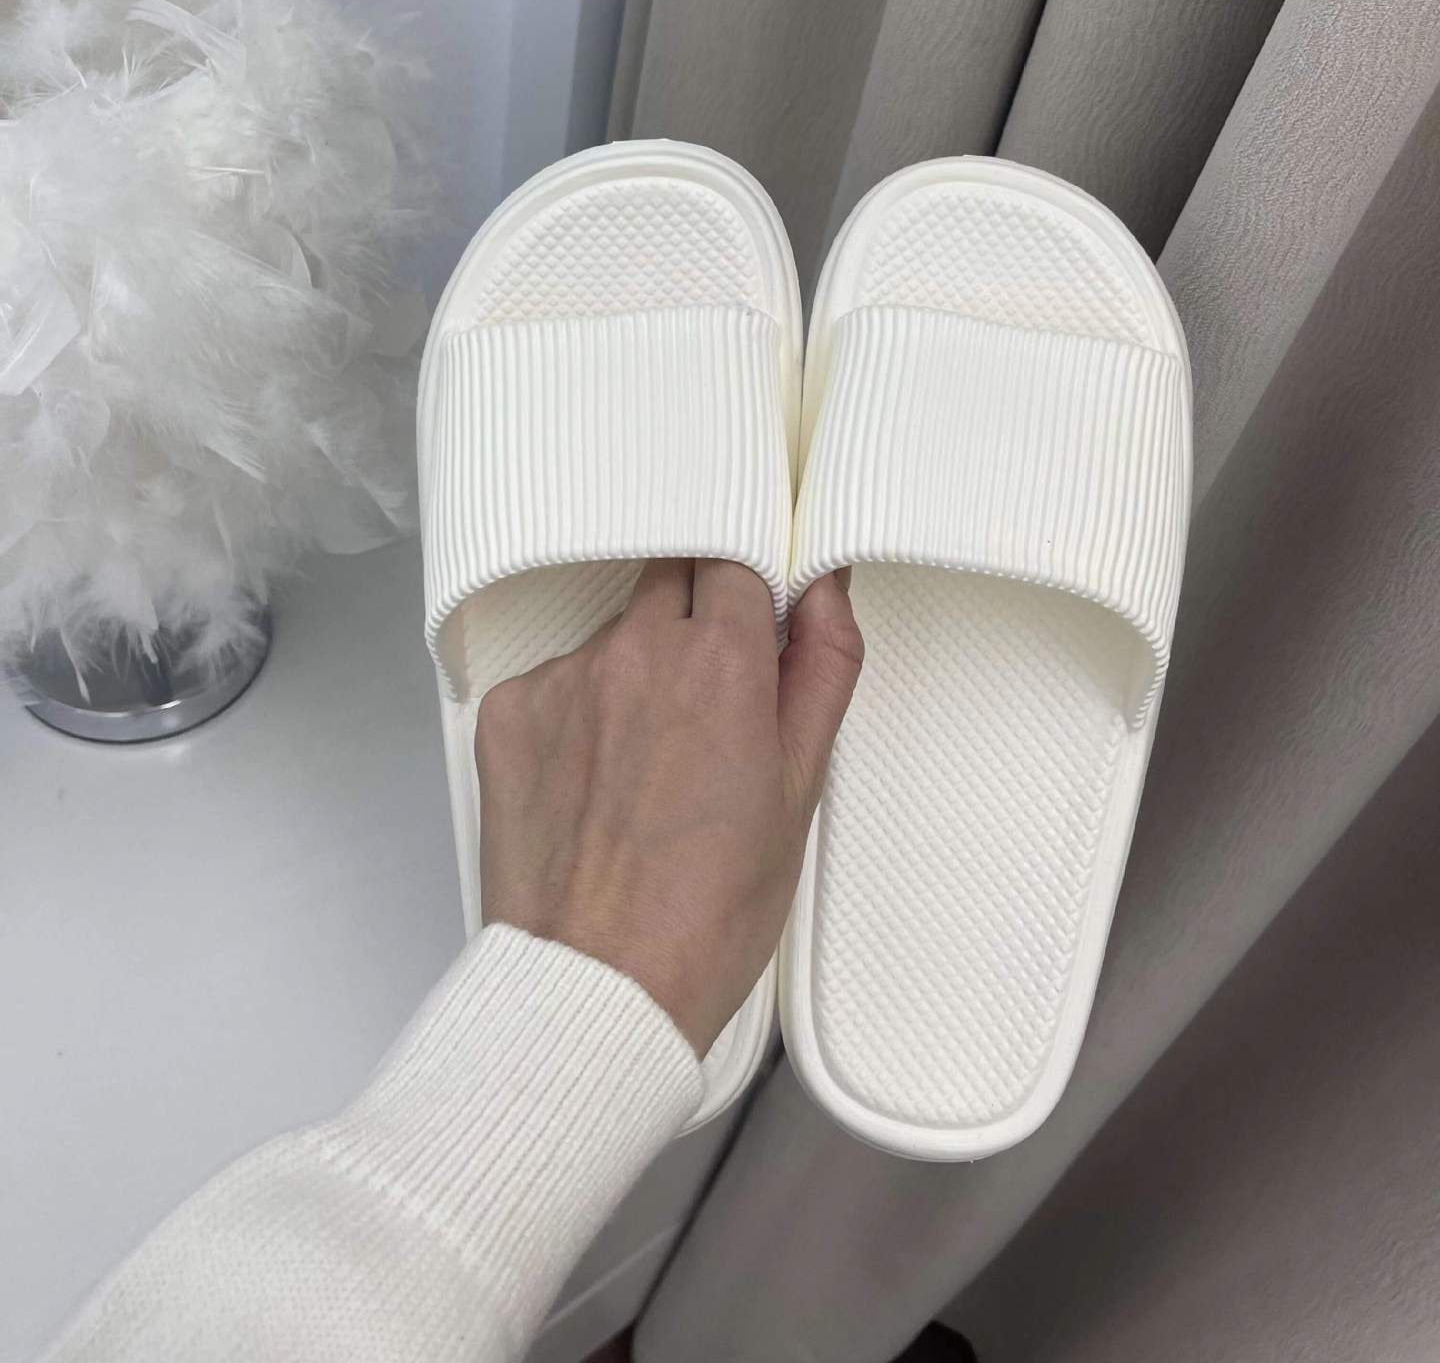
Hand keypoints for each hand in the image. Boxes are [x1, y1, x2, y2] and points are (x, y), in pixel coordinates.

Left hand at [474, 560, 863, 1054]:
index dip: (747, 592)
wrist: (595, 990)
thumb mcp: (799, 790)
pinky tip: (594, 788)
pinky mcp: (506, 713)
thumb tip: (825, 582)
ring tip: (646, 771)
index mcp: (720, 658)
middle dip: (692, 617)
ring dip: (635, 673)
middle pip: (668, 576)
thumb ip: (822, 666)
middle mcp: (634, 646)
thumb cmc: (711, 910)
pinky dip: (578, 716)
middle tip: (706, 705)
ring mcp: (563, 677)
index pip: (734, 557)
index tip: (753, 634)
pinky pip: (555, 683)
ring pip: (612, 635)